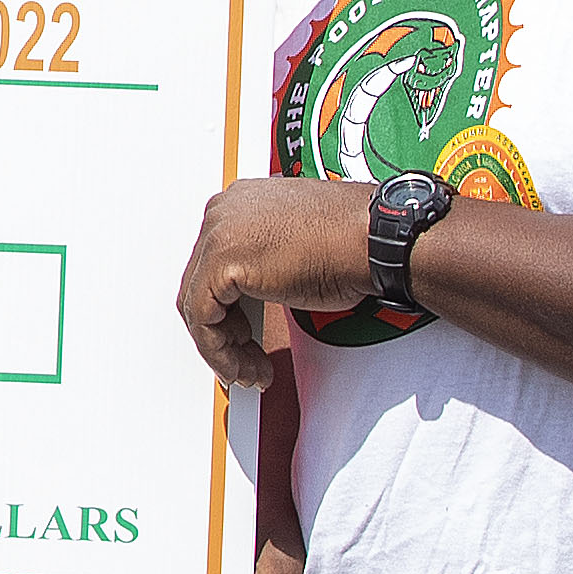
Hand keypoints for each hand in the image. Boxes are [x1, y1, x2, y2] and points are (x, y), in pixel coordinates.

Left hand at [177, 178, 377, 388]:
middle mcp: (222, 211)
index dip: (227, 309)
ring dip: (222, 348)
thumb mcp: (292, 250)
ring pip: (198, 305)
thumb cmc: (352, 243)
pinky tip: (245, 366)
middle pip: (202, 285)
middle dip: (223, 332)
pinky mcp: (220, 260)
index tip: (244, 338)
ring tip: (251, 370)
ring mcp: (218, 232)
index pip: (213, 266)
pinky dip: (219, 350)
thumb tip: (245, 302)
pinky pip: (202, 318)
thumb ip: (260, 264)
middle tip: (246, 361)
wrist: (375, 240)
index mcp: (240, 203)